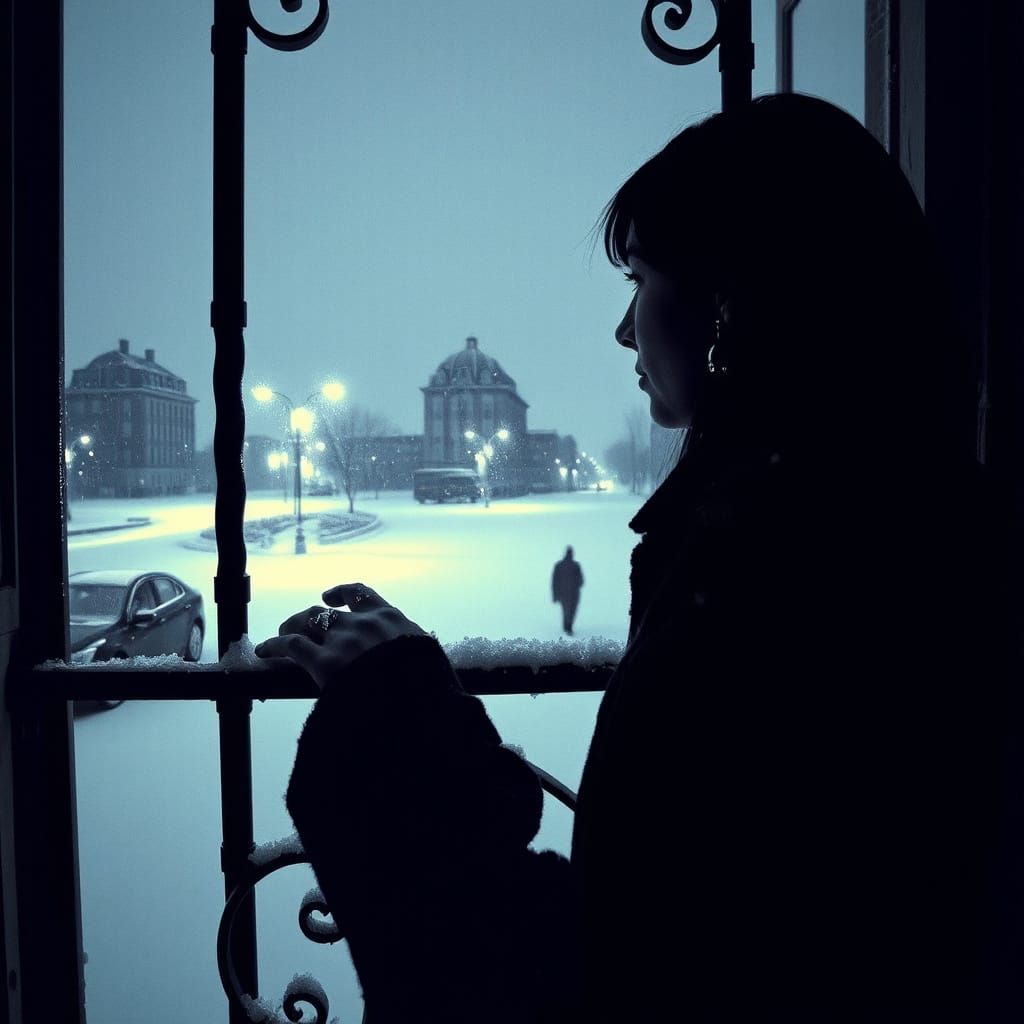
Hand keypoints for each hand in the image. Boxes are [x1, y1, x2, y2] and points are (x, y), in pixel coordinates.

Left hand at [254, 583, 426, 689]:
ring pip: (306, 622)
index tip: (331, 597)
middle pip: (326, 611)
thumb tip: (423, 668)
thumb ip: (416, 655)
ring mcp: (343, 640)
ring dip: (290, 626)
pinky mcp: (323, 662)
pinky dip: (274, 645)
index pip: (362, 595)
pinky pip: (290, 646)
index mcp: (392, 620)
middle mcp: (364, 623)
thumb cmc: (430, 687)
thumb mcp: (431, 662)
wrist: (419, 703)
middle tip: (300, 626)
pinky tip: (264, 651)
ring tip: (279, 634)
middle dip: (310, 618)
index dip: (342, 594)